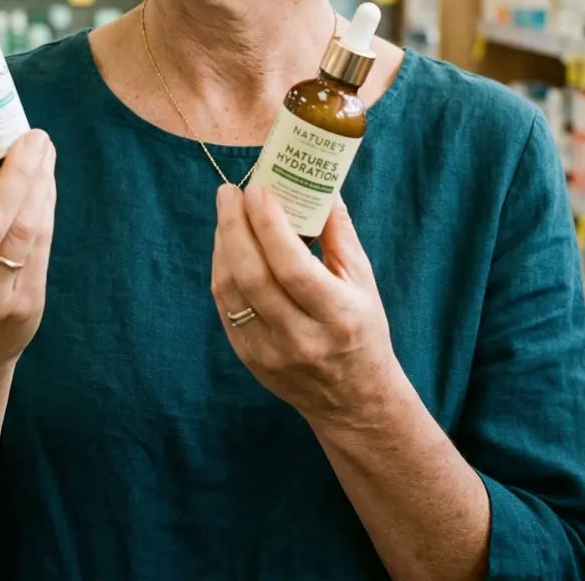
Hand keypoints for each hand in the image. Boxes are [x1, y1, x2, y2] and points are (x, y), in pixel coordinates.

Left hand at [211, 184, 401, 424]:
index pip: (293, 266)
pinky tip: (226, 245)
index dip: (269, 224)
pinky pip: (225, 307)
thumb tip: (321, 184)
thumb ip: (340, 233)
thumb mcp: (363, 281)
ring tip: (226, 213)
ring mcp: (270, 353)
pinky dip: (221, 270)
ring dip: (222, 245)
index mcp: (337, 315)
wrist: (353, 399)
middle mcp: (301, 338)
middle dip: (234, 226)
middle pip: (253, 276)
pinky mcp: (249, 359)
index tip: (257, 189)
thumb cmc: (362, 329)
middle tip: (229, 192)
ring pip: (230, 291)